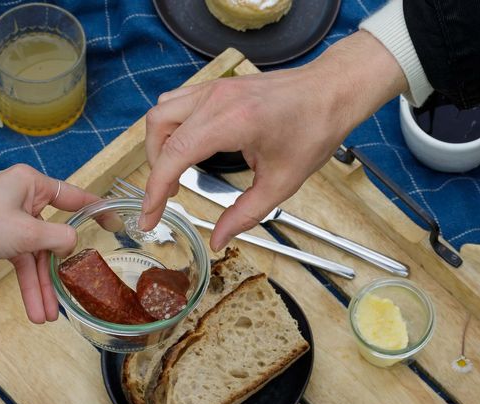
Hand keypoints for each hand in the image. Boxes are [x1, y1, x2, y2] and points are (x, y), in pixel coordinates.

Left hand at [0, 164, 98, 323]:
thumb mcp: (27, 232)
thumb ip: (60, 238)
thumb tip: (74, 246)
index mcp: (34, 185)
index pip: (75, 197)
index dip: (97, 211)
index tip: (114, 224)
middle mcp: (26, 200)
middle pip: (54, 237)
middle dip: (60, 271)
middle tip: (81, 287)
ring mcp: (13, 219)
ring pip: (37, 256)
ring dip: (41, 287)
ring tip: (49, 316)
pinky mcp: (2, 236)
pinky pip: (22, 261)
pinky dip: (27, 284)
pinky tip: (35, 309)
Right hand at [142, 30, 407, 249]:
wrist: (330, 93)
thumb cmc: (313, 132)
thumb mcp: (281, 184)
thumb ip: (245, 215)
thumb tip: (218, 240)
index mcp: (232, 122)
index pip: (175, 155)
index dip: (155, 191)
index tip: (149, 218)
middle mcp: (216, 99)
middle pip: (159, 130)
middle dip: (155, 169)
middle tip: (168, 198)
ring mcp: (215, 87)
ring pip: (162, 112)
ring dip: (159, 145)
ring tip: (174, 175)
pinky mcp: (218, 86)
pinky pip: (177, 102)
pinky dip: (171, 128)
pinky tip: (186, 148)